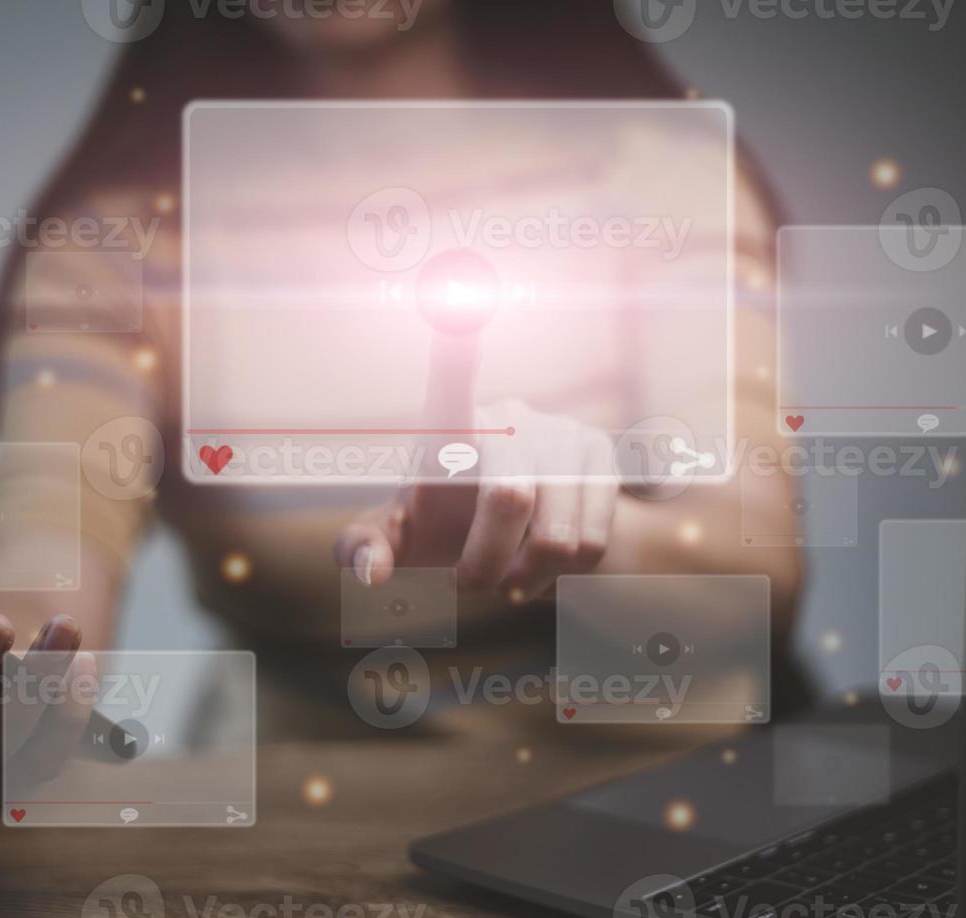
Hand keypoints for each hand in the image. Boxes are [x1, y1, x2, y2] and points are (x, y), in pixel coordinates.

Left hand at [335, 331, 617, 600]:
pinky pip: (589, 540)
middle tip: (468, 584)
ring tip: (506, 575)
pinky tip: (543, 567)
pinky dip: (561, 574)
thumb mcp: (397, 543)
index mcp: (449, 429)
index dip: (455, 344)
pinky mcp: (601, 456)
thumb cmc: (440, 532)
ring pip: (554, 534)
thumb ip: (364, 550)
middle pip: (508, 499)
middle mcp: (509, 415)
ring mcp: (562, 431)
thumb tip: (370, 570)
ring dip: (523, 576)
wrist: (517, 540)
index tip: (455, 285)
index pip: (450, 384)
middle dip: (483, 563)